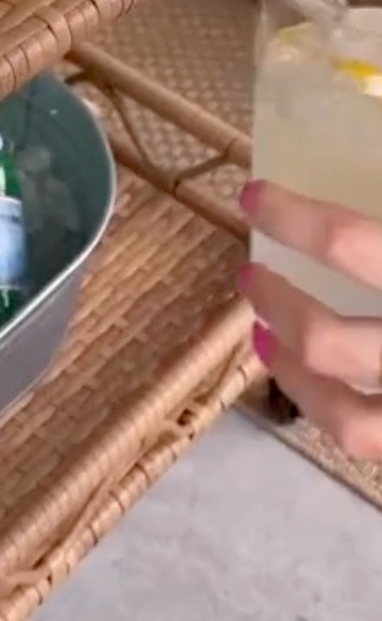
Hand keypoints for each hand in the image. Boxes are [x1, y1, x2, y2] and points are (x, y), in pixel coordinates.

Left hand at [239, 182, 381, 459]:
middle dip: (279, 306)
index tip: (252, 198)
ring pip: (350, 421)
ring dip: (294, 377)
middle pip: (329, 342)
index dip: (290, 217)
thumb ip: (376, 234)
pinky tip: (315, 386)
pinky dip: (331, 413)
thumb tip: (345, 177)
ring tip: (265, 339)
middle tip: (250, 277)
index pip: (347, 242)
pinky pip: (371, 443)